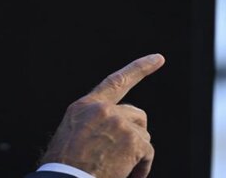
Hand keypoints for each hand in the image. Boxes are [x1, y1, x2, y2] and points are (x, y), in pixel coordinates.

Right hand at [40, 54, 164, 177]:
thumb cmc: (66, 165)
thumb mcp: (72, 135)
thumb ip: (94, 124)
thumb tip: (116, 131)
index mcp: (85, 106)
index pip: (116, 81)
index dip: (139, 68)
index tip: (158, 59)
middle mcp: (103, 109)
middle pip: (136, 115)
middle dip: (135, 134)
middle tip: (124, 155)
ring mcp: (118, 122)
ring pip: (143, 135)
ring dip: (136, 152)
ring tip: (118, 167)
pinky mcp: (132, 139)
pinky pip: (148, 152)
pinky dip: (141, 167)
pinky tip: (128, 175)